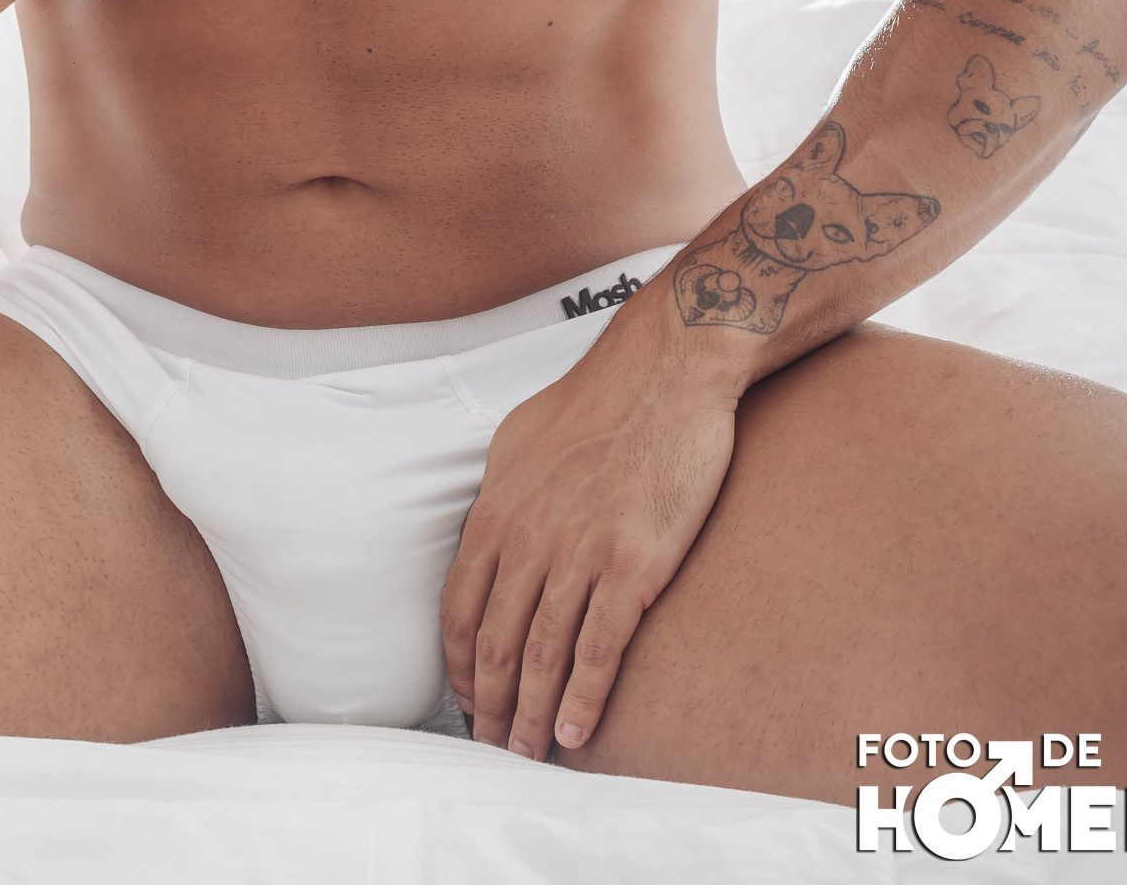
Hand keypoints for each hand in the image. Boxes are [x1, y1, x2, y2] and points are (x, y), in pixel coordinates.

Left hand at [439, 318, 738, 761]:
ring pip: (542, 657)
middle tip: (494, 745)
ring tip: (530, 753)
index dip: (461, 663)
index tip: (467, 697)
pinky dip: (582, 700)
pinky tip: (575, 732)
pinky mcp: (630, 566)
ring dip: (532, 716)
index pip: (460, 607)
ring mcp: (578, 554)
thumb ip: (501, 493)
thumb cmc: (598, 400)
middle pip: (496, 643)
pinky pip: (597, 651)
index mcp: (497, 509)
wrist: (666, 373)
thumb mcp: (521, 439)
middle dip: (491, 704)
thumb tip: (489, 531)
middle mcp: (528, 537)